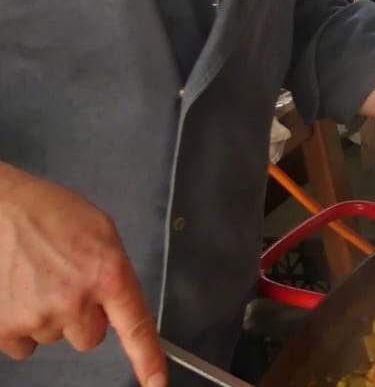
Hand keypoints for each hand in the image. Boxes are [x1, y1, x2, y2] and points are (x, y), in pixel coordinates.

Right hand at [0, 164, 166, 386]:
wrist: (0, 208)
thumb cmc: (49, 214)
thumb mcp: (100, 232)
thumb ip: (112, 271)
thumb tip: (115, 304)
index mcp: (107, 274)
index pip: (136, 326)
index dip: (148, 360)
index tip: (156, 384)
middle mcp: (76, 301)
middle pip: (90, 338)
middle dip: (83, 318)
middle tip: (67, 285)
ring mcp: (38, 317)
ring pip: (54, 338)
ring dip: (49, 317)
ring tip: (36, 279)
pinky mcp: (4, 329)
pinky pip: (23, 346)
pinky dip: (20, 326)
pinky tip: (17, 293)